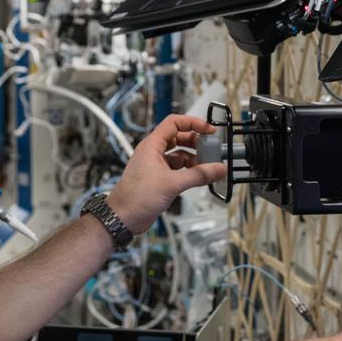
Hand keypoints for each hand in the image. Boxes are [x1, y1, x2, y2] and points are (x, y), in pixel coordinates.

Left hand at [105, 114, 226, 233]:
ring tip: (207, 165)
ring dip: (193, 157)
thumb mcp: (172, 183)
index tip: (208, 129)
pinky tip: (198, 177)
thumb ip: (198, 175)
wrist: (123, 217)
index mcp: (152, 145)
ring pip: (178, 154)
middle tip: (211, 148)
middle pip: (178, 138)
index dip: (192, 123)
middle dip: (195, 142)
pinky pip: (177, 168)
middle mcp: (153, 152)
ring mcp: (155, 165)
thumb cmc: (137, 197)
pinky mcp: (158, 178)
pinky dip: (188, 170)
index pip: (174, 123)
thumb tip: (218, 168)